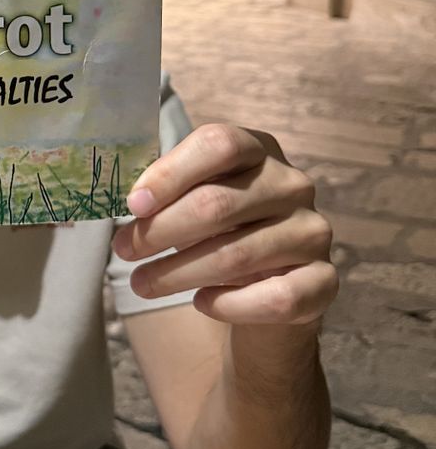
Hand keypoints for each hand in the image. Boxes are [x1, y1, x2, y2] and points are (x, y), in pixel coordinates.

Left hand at [113, 124, 337, 326]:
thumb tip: (131, 204)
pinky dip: (230, 304)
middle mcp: (293, 184)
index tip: (133, 204)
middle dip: (161, 230)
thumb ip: (167, 193)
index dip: (171, 173)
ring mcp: (312, 232)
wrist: (265, 289)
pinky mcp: (324, 282)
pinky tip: (202, 302)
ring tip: (142, 283)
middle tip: (124, 250)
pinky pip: (274, 297)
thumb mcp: (193, 199)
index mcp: (259, 149)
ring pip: (237, 254)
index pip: (219, 144)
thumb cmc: (219, 230)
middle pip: (218, 202)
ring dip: (179, 273)